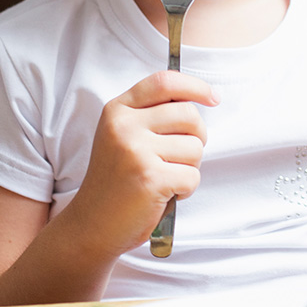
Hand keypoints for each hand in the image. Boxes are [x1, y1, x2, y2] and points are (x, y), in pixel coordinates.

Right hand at [67, 71, 217, 261]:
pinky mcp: (150, 178)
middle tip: (180, 156)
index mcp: (118, 110)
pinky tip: (164, 194)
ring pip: (195, 148)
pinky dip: (185, 189)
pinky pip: (192, 176)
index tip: (213, 98)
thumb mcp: (123, 136)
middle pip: (188, 115)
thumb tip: (199, 100)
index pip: (164, 82)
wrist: (92, 224)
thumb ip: (152, 115)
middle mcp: (124, 126)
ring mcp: (136, 151)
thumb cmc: (117, 181)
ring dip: (189, 167)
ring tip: (164, 177)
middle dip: (197, 137)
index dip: (195, 86)